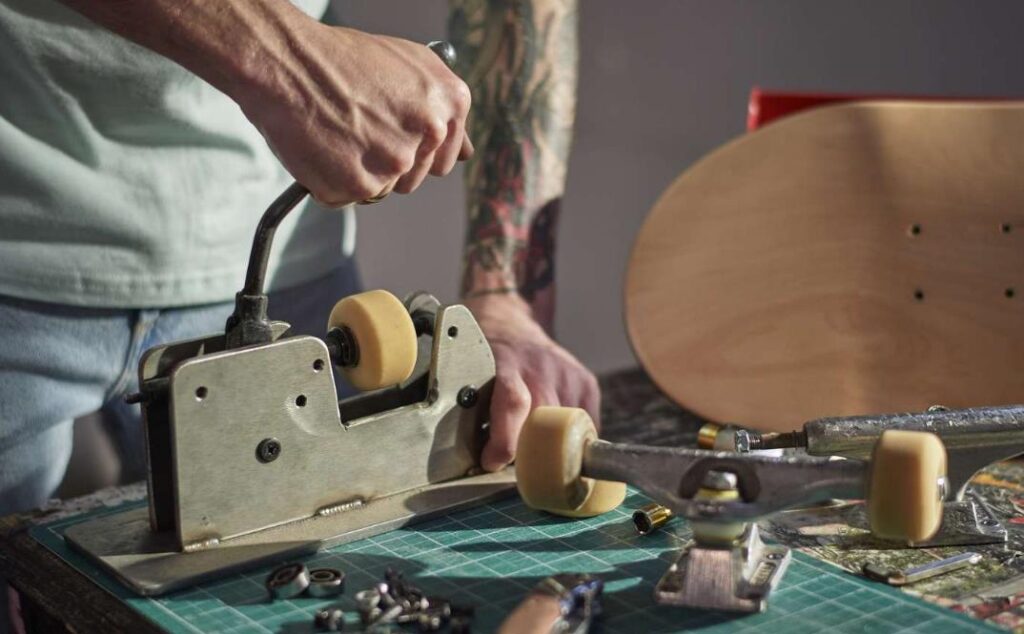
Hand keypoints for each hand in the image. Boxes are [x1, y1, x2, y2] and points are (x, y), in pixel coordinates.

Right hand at [231, 21, 472, 206]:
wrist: (286, 61)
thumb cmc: (340, 59)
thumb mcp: (408, 66)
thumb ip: (441, 110)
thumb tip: (467, 151)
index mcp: (450, 101)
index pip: (445, 156)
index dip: (413, 149)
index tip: (389, 136)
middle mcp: (431, 132)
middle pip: (413, 177)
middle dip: (385, 162)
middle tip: (355, 130)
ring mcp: (397, 162)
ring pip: (381, 190)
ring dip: (358, 173)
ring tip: (336, 133)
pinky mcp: (361, 184)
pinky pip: (347, 197)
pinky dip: (329, 181)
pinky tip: (321, 146)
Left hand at [465, 293, 600, 471]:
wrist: (507, 324)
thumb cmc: (482, 360)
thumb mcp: (467, 377)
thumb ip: (471, 413)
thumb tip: (480, 464)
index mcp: (505, 364)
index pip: (513, 403)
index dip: (505, 441)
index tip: (492, 461)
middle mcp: (540, 366)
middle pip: (543, 422)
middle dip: (526, 450)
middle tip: (512, 457)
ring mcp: (567, 373)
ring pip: (565, 428)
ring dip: (547, 444)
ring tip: (530, 441)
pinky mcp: (586, 382)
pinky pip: (584, 425)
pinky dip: (568, 437)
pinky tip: (552, 430)